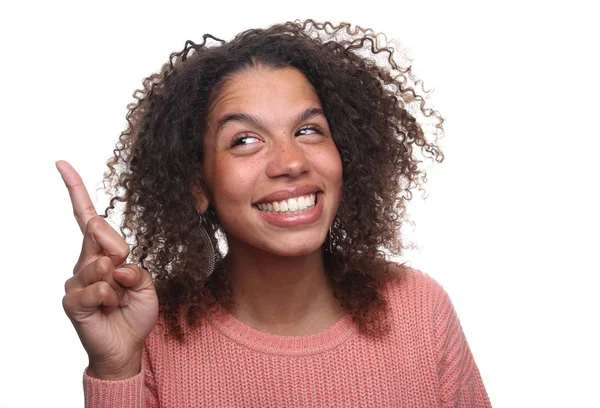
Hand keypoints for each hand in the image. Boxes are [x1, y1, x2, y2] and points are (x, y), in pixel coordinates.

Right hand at [57, 160, 157, 379]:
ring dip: (120, 285)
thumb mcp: (147, 284)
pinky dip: (112, 299)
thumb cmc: (135, 312)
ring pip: (102, 264)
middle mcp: (85, 261)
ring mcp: (76, 280)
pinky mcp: (72, 299)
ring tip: (117, 301)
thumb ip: (134, 268)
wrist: (126, 345)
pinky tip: (108, 309)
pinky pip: (98, 288)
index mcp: (102, 252)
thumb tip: (113, 263)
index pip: (88, 217)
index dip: (75, 190)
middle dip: (120, 254)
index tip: (61, 164)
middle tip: (124, 281)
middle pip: (99, 233)